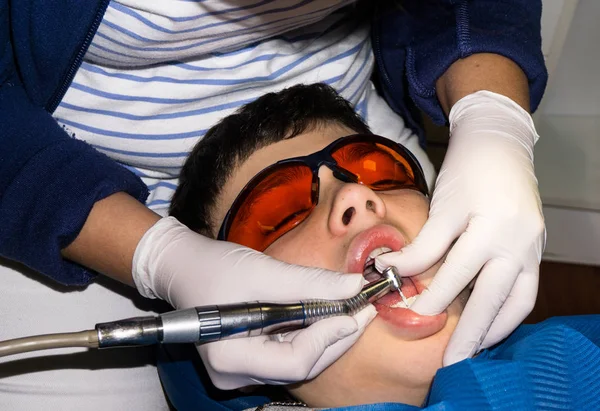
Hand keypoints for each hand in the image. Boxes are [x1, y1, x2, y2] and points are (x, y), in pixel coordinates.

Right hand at [132, 217, 375, 388]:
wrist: (182, 267)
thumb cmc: (213, 267)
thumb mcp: (263, 271)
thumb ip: (310, 283)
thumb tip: (354, 286)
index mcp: (230, 359)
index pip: (297, 360)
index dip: (331, 335)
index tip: (358, 308)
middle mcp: (235, 375)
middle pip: (302, 365)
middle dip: (336, 336)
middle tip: (363, 308)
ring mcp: (241, 372)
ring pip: (300, 361)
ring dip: (326, 335)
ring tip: (349, 308)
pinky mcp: (248, 362)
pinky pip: (289, 353)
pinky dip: (310, 334)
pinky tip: (326, 314)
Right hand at [376, 91, 544, 364]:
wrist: (496, 138)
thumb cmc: (499, 187)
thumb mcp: (510, 226)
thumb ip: (494, 257)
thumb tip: (463, 292)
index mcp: (530, 248)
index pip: (520, 300)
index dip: (497, 327)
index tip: (477, 346)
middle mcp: (515, 240)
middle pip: (493, 296)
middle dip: (470, 333)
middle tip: (452, 360)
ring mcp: (487, 222)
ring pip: (458, 273)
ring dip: (433, 297)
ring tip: (414, 312)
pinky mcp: (457, 206)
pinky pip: (430, 244)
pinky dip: (409, 261)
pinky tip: (392, 269)